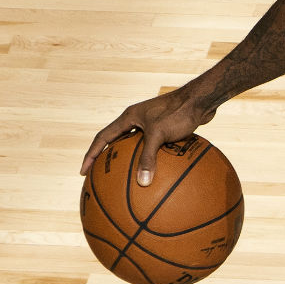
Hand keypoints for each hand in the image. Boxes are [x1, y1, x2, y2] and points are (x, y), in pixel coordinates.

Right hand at [79, 90, 216, 186]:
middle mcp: (137, 120)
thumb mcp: (160, 134)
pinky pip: (155, 149)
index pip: (102, 138)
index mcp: (128, 118)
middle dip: (107, 159)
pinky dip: (154, 161)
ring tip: (127, 180)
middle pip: (116, 142)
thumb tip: (142, 183)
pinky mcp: (167, 130)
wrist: (201, 100)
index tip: (83, 171)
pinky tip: (158, 176)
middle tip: (100, 177)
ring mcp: (152, 125)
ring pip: (136, 146)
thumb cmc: (179, 112)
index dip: (91, 155)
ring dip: (131, 161)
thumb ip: (148, 158)